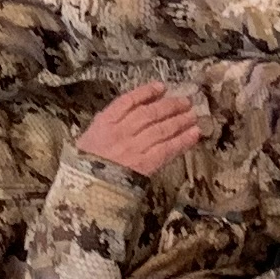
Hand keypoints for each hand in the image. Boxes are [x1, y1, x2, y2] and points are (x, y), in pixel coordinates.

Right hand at [76, 81, 206, 178]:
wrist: (85, 192)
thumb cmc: (85, 165)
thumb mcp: (89, 138)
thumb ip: (107, 124)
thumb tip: (130, 111)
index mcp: (104, 124)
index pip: (128, 101)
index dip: (146, 92)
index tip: (160, 87)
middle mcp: (120, 133)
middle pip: (149, 114)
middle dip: (169, 106)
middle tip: (185, 101)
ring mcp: (133, 148)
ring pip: (161, 129)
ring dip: (180, 120)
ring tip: (193, 115)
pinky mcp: (145, 165)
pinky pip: (167, 149)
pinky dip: (182, 140)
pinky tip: (194, 134)